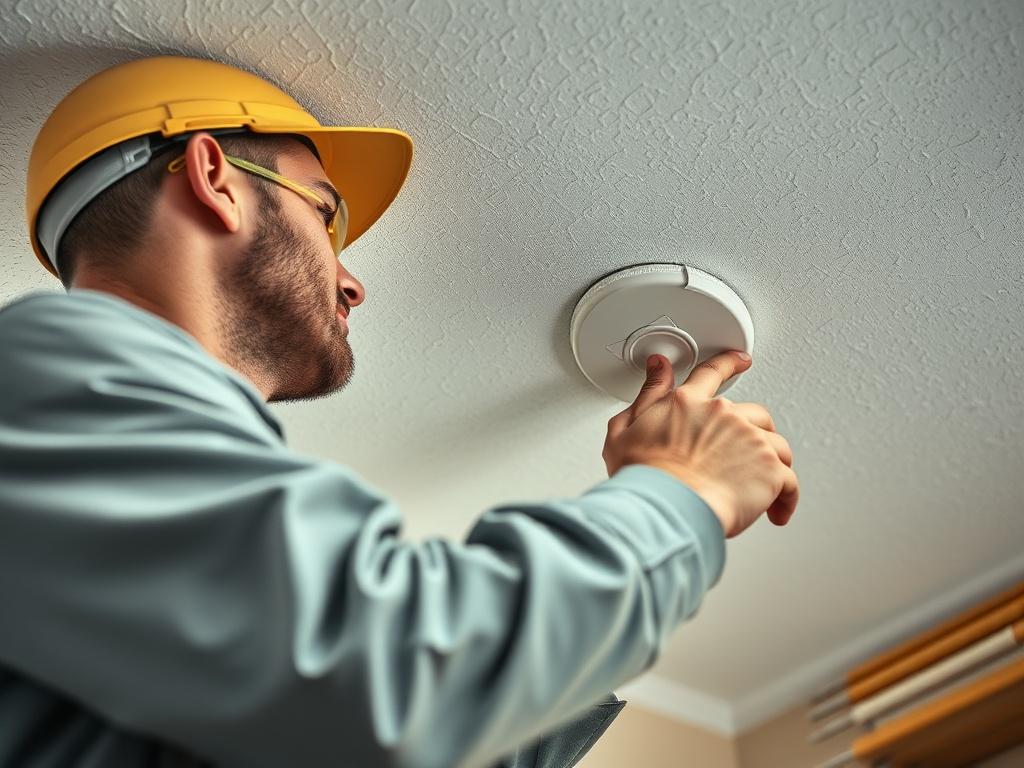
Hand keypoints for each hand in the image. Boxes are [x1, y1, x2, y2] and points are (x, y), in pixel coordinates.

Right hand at [601, 351, 798, 537]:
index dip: (728, 363)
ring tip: (764, 489)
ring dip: (772, 465)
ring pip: (776, 446)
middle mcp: (723, 415)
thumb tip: (657, 367)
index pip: (712, 373)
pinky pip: (789, 483)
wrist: (663, 507)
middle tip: (749, 455)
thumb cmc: (640, 477)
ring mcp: (750, 440)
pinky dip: (785, 499)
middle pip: (754, 415)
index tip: (740, 360)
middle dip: (755, 432)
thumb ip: (647, 394)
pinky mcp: (770, 470)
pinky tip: (777, 511)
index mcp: (688, 403)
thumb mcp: (626, 428)